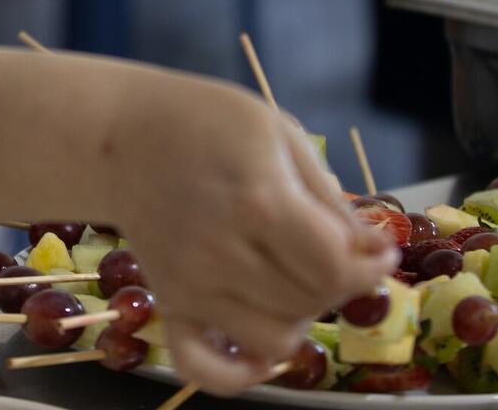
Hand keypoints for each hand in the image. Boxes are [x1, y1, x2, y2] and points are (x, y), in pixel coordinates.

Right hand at [99, 72, 396, 393]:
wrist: (119, 135)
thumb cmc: (203, 121)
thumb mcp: (278, 133)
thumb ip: (329, 199)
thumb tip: (375, 253)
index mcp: (258, 203)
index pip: (336, 269)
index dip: (370, 268)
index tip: (378, 252)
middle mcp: (222, 253)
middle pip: (309, 302)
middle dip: (337, 284)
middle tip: (330, 253)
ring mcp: (190, 285)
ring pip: (273, 341)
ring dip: (297, 320)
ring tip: (292, 283)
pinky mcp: (168, 302)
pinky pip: (202, 367)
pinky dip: (236, 376)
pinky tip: (256, 355)